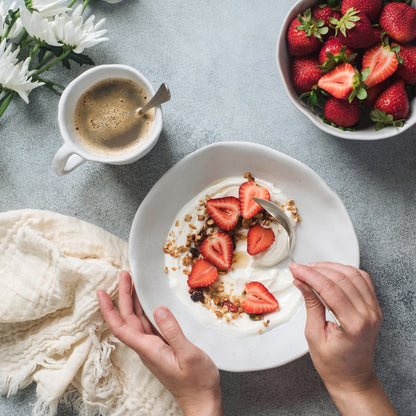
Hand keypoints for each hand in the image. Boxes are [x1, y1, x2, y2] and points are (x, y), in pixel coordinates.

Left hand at [97, 271, 222, 415]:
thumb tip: (158, 309)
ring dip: (132, 302)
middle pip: (127, 319)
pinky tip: (148, 303)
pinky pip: (148, 325)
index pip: (121, 327)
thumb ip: (173, 332)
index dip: (109, 309)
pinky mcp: (162, 348)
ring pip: (137, 321)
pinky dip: (144, 311)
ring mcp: (154, 348)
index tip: (101, 292)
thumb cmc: (197, 381)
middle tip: (124, 275)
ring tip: (132, 284)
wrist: (202, 400)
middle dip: (122, 296)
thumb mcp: (188, 355)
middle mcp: (147, 347)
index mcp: (149, 349)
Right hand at [290, 262, 396, 415]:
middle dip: (317, 269)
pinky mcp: (374, 307)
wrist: (352, 378)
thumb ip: (311, 305)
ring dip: (331, 267)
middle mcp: (368, 314)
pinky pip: (363, 280)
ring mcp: (374, 310)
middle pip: (341, 278)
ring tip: (313, 268)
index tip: (295, 269)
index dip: (309, 275)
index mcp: (353, 324)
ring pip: (354, 275)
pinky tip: (332, 271)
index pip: (329, 288)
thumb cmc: (333, 364)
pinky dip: (346, 271)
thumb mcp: (314, 335)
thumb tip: (302, 281)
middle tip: (299, 268)